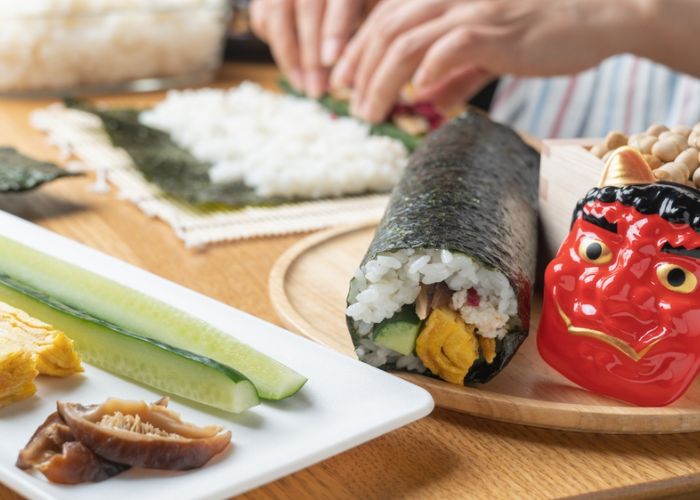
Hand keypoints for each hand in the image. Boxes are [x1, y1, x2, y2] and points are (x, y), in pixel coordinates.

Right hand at [250, 0, 365, 96]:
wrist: (331, 0)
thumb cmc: (364, 4)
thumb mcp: (375, 10)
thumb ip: (370, 35)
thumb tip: (355, 80)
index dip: (334, 28)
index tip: (331, 60)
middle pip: (307, 7)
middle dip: (310, 54)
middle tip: (317, 90)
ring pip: (277, 14)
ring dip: (288, 56)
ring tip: (302, 86)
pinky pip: (262, 18)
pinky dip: (273, 43)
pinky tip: (292, 67)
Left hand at [332, 0, 641, 121]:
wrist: (598, 17)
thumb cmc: (543, 33)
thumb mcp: (489, 51)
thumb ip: (456, 72)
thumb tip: (425, 97)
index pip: (385, 18)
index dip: (357, 50)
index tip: (343, 83)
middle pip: (386, 30)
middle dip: (359, 70)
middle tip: (351, 105)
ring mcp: (473, 9)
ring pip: (406, 41)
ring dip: (381, 80)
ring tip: (371, 111)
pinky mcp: (496, 29)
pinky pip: (449, 48)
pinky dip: (426, 72)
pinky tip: (416, 95)